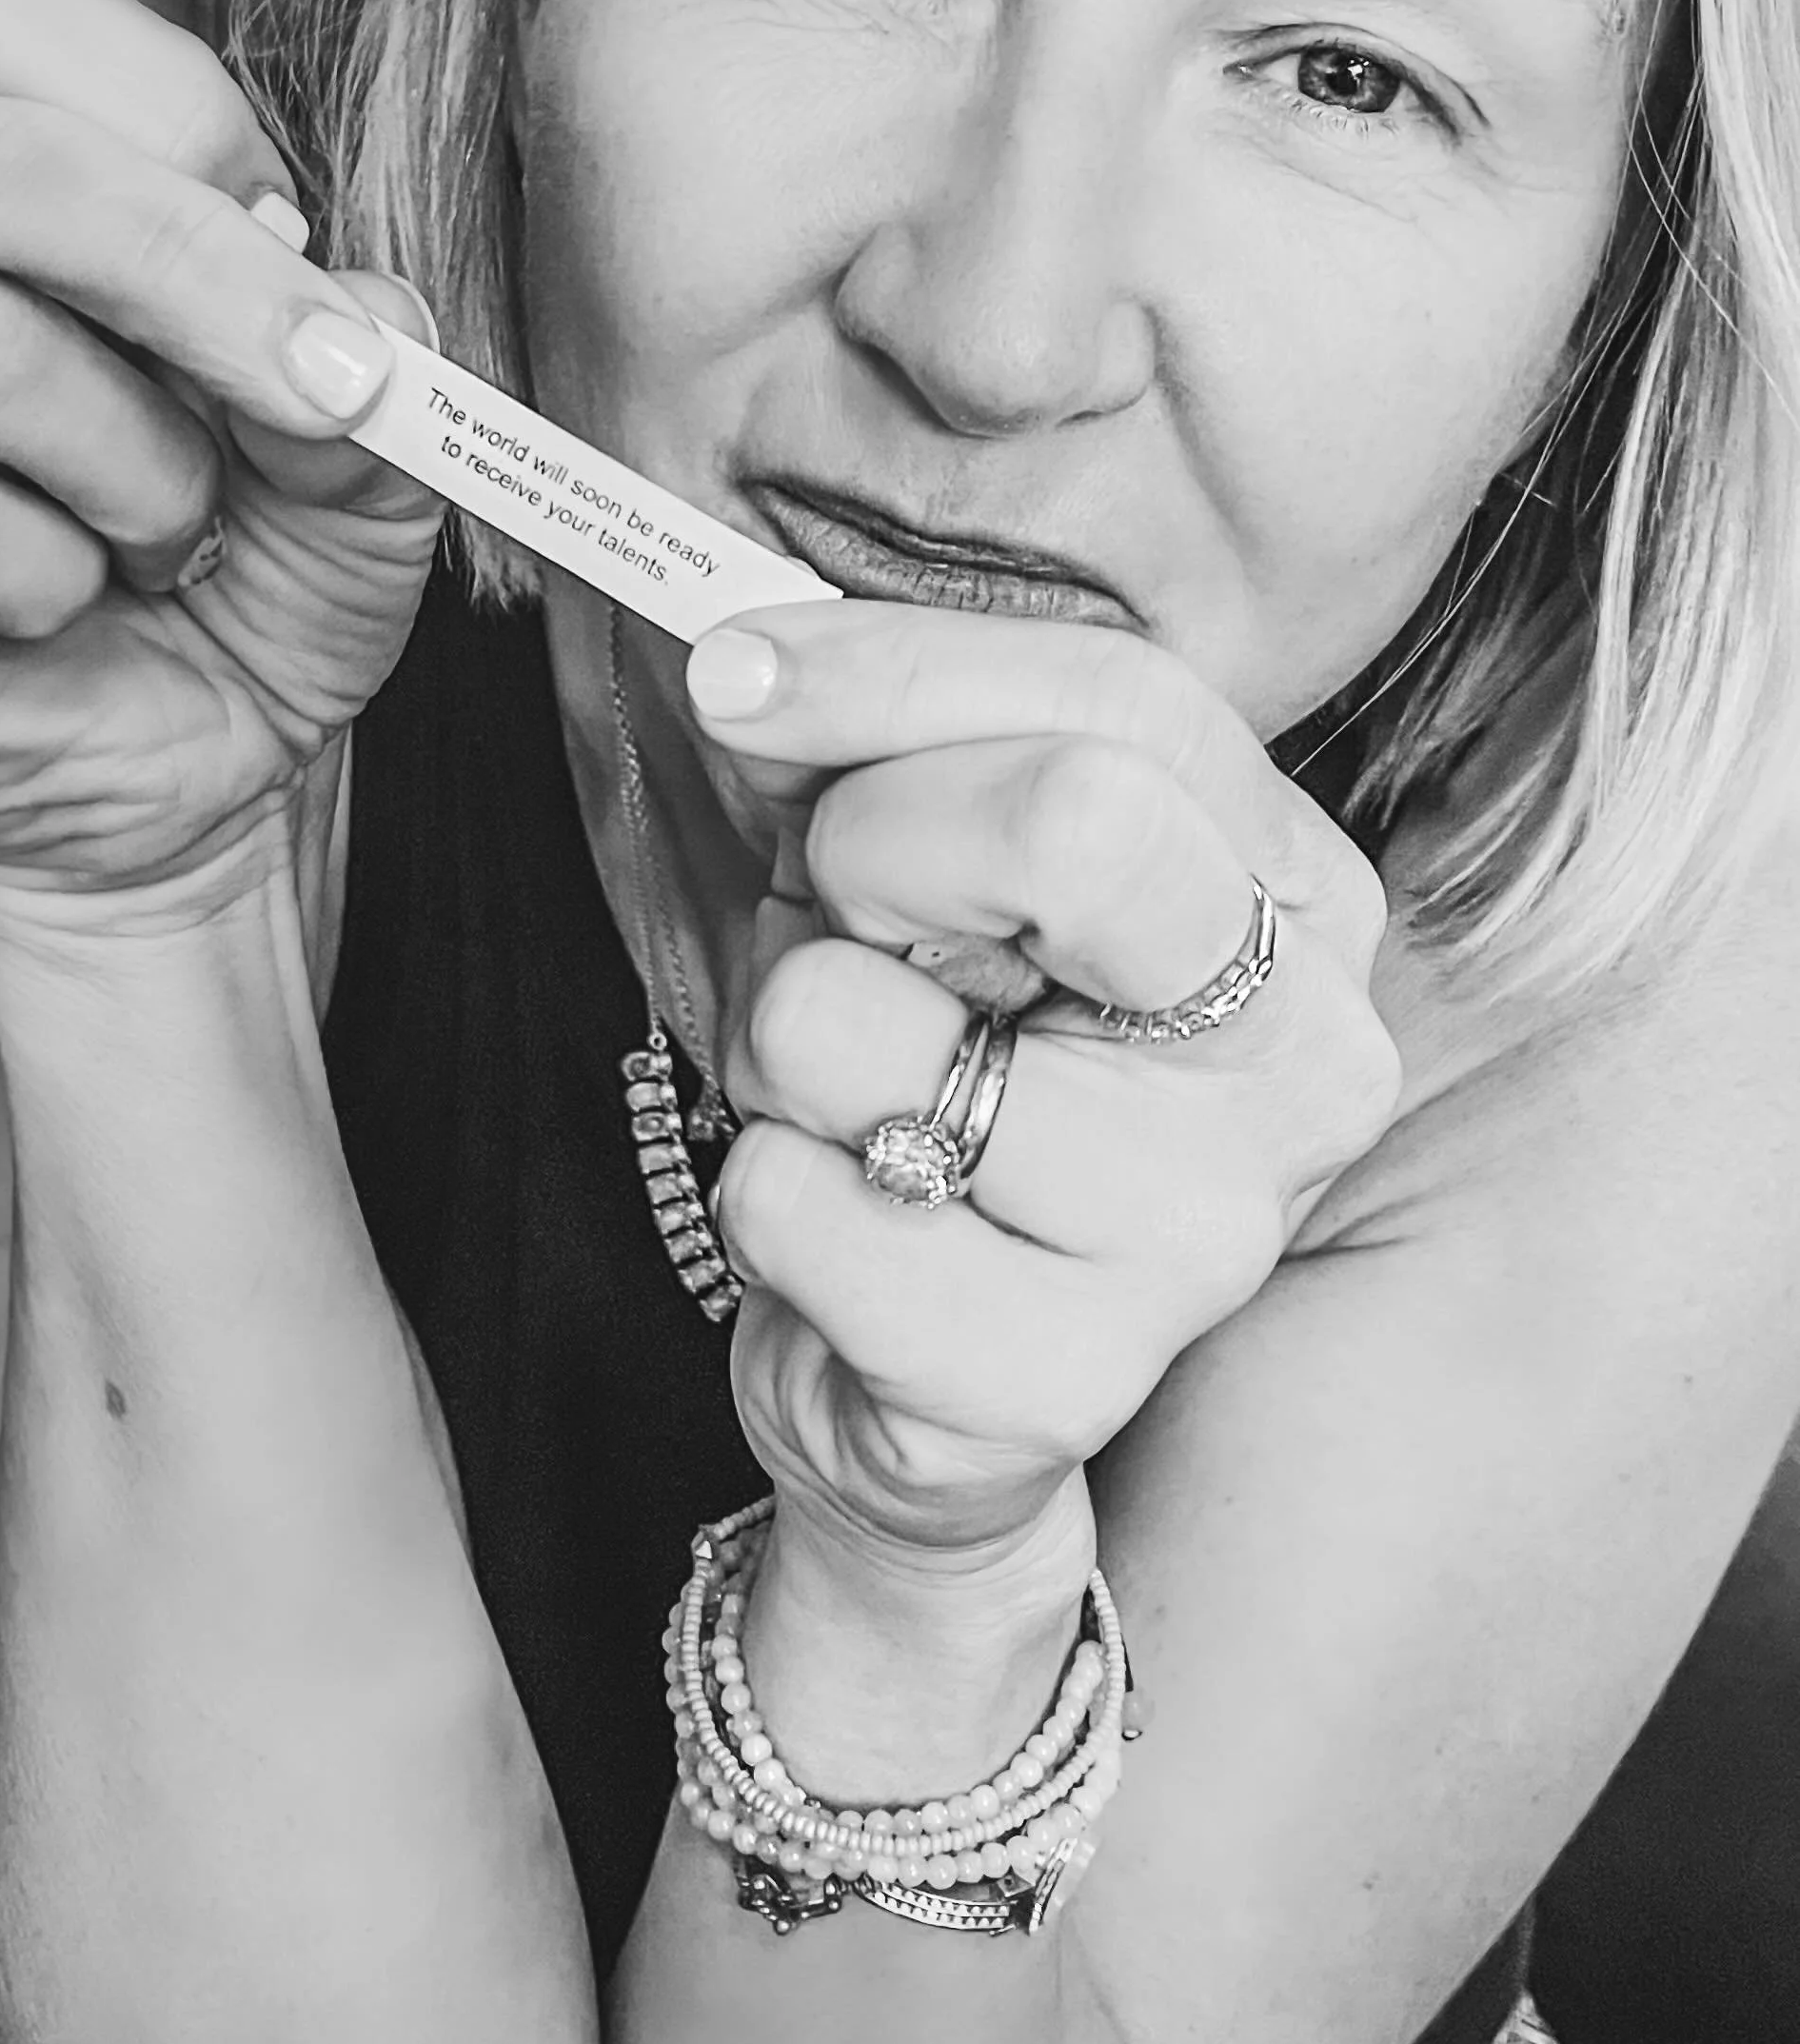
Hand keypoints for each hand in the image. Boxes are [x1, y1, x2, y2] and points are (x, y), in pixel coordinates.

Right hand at [0, 0, 441, 902]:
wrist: (200, 769)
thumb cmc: (256, 569)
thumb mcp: (361, 452)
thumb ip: (366, 354)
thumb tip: (354, 315)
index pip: (11, 22)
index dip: (183, 127)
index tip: (300, 257)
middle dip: (188, 279)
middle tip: (313, 397)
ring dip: (136, 470)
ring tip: (168, 541)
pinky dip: (40, 576)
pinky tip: (57, 608)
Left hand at [690, 604, 1400, 1560]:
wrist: (899, 1366)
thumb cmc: (920, 1072)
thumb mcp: (896, 859)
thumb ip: (856, 729)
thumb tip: (744, 661)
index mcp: (1296, 896)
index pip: (1122, 700)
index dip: (891, 672)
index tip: (738, 679)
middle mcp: (1305, 1060)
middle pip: (1082, 823)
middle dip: (870, 849)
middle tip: (837, 920)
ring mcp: (1206, 1235)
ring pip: (867, 1027)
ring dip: (785, 1049)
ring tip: (850, 1107)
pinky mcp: (1067, 1382)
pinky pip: (803, 1206)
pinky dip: (761, 1198)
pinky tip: (844, 1233)